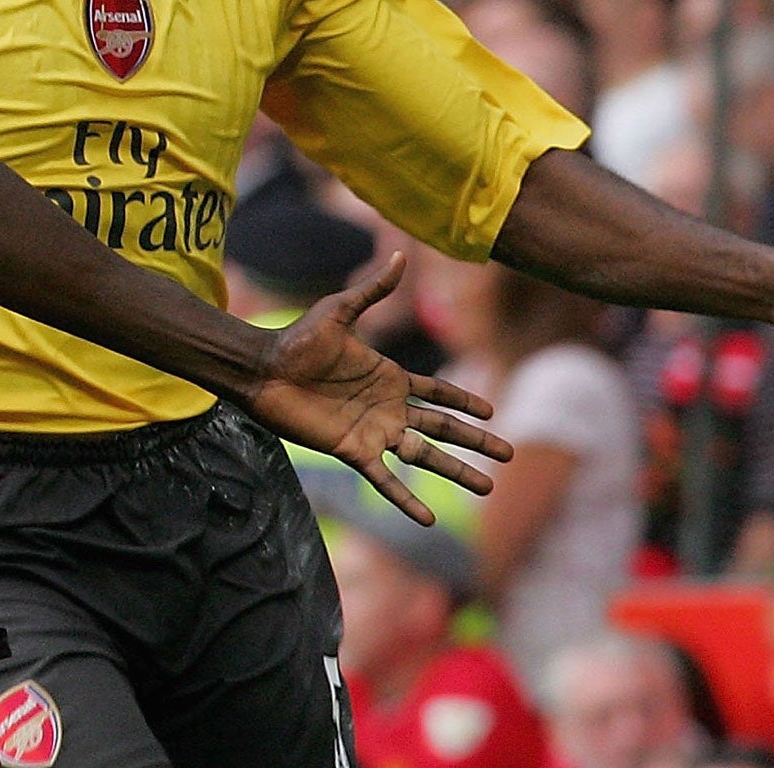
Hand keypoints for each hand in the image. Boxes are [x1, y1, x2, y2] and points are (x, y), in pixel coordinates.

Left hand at [245, 254, 513, 525]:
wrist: (263, 369)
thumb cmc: (296, 339)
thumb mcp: (339, 311)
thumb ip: (372, 290)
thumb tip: (398, 252)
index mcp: (389, 377)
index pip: (438, 392)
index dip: (465, 401)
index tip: (494, 412)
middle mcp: (387, 408)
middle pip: (442, 427)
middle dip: (476, 441)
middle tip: (510, 454)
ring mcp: (373, 432)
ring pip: (425, 457)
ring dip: (456, 472)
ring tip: (487, 488)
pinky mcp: (352, 450)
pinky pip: (385, 479)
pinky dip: (406, 499)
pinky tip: (429, 520)